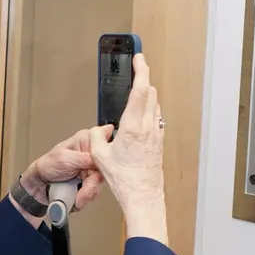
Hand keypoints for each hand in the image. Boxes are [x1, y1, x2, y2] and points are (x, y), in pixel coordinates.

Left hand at [19, 127, 110, 219]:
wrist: (40, 184)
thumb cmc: (48, 165)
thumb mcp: (65, 159)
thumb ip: (85, 158)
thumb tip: (102, 158)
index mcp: (86, 139)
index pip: (107, 138)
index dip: (109, 150)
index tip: (102, 164)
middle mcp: (92, 152)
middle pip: (105, 167)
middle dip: (94, 182)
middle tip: (83, 191)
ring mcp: (92, 167)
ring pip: (100, 181)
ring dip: (89, 192)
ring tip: (77, 197)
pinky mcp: (91, 180)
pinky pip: (96, 189)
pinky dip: (87, 196)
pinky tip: (78, 197)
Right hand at [87, 54, 167, 245]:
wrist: (142, 197)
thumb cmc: (124, 179)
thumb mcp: (99, 156)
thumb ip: (95, 137)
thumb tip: (99, 130)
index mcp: (134, 125)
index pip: (141, 89)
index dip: (141, 70)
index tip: (139, 58)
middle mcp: (149, 127)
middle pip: (151, 93)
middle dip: (144, 80)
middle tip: (137, 71)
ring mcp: (157, 134)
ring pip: (155, 105)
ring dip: (147, 96)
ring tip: (136, 93)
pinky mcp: (159, 143)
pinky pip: (156, 119)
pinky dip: (150, 111)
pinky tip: (141, 118)